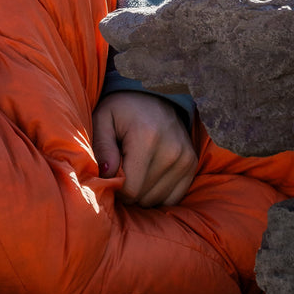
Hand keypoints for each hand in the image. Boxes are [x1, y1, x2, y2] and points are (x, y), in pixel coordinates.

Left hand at [91, 92, 197, 206]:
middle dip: (128, 188)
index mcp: (146, 138)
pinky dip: (158, 192)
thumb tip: (106, 175)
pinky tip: (149, 174)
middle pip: (144, 197)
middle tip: (122, 166)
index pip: (131, 188)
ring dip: (143, 192)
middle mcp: (171, 151)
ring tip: (136, 167)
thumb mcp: (102, 118)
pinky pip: (173, 198)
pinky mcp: (192, 164)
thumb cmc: (122, 109)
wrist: (154, 93)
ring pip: (157, 200)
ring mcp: (185, 159)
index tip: (111, 172)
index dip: (116, 187)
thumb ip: (101, 147)